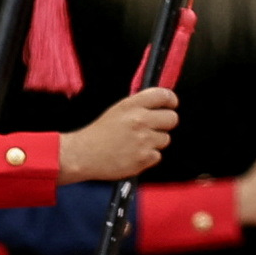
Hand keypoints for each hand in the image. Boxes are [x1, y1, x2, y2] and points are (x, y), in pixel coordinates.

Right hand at [59, 88, 178, 182]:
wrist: (83, 155)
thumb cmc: (98, 134)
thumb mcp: (117, 110)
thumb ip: (138, 106)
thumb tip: (159, 105)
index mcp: (132, 105)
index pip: (163, 96)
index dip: (171, 100)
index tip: (171, 104)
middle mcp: (140, 120)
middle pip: (172, 118)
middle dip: (166, 123)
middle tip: (154, 127)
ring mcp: (143, 140)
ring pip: (166, 139)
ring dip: (155, 142)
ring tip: (137, 143)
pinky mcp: (144, 158)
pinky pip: (157, 156)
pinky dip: (148, 157)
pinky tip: (134, 154)